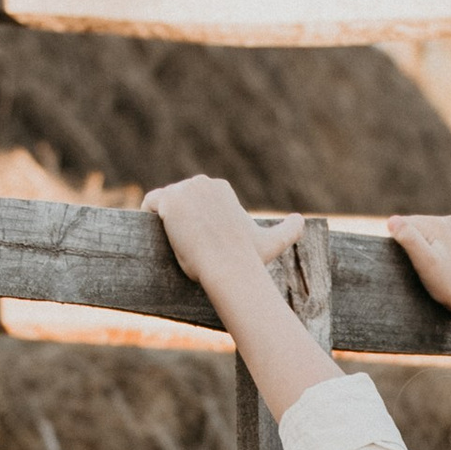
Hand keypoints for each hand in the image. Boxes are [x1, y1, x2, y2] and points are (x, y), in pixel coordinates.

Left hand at [146, 175, 294, 295]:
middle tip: (184, 243)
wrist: (229, 267)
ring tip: (170, 240)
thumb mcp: (274, 241)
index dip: (193, 218)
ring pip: (164, 201)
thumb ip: (289, 229)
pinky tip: (155, 231)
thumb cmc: (250, 258)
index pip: (195, 198)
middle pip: (179, 197)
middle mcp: (201, 182)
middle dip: (178, 217)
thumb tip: (302, 220)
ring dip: (164, 217)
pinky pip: (150, 202)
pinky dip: (148, 214)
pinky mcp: (169, 201)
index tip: (197, 239)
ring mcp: (184, 190)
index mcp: (220, 188)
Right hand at [386, 213, 450, 317]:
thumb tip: (392, 220)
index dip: (403, 242)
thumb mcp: (424, 263)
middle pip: (423, 226)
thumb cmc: (447, 284)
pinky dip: (447, 247)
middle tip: (426, 266)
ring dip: (432, 244)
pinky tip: (450, 262)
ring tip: (438, 265)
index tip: (413, 261)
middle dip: (418, 242)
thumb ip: (408, 238)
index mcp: (439, 224)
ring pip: (437, 231)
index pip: (407, 223)